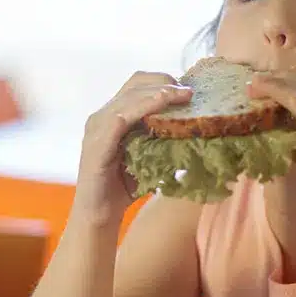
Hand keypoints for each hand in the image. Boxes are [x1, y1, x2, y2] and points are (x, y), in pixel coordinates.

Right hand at [76, 72, 192, 222]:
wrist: (98, 216)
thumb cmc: (124, 188)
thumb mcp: (150, 157)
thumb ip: (165, 140)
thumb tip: (198, 131)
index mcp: (113, 115)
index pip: (139, 84)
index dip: (165, 80)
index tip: (190, 89)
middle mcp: (102, 115)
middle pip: (137, 82)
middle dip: (167, 82)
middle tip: (191, 92)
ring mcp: (97, 127)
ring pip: (131, 96)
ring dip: (160, 92)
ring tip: (184, 95)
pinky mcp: (96, 142)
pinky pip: (121, 117)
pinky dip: (144, 106)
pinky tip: (163, 105)